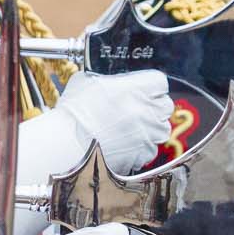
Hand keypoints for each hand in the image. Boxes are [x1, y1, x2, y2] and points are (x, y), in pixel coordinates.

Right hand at [53, 69, 174, 173]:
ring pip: (162, 129)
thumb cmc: (73, 113)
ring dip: (152, 127)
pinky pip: (151, 150)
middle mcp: (146, 111)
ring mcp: (147, 134)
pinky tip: (127, 145)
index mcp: (135, 88)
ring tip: (135, 128)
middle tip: (139, 108)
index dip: (150, 85)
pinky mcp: (142, 155)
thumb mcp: (84, 82)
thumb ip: (103, 79)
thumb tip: (105, 80)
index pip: (159, 81)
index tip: (142, 88)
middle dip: (154, 106)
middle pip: (166, 105)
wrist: (68, 145)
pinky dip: (142, 148)